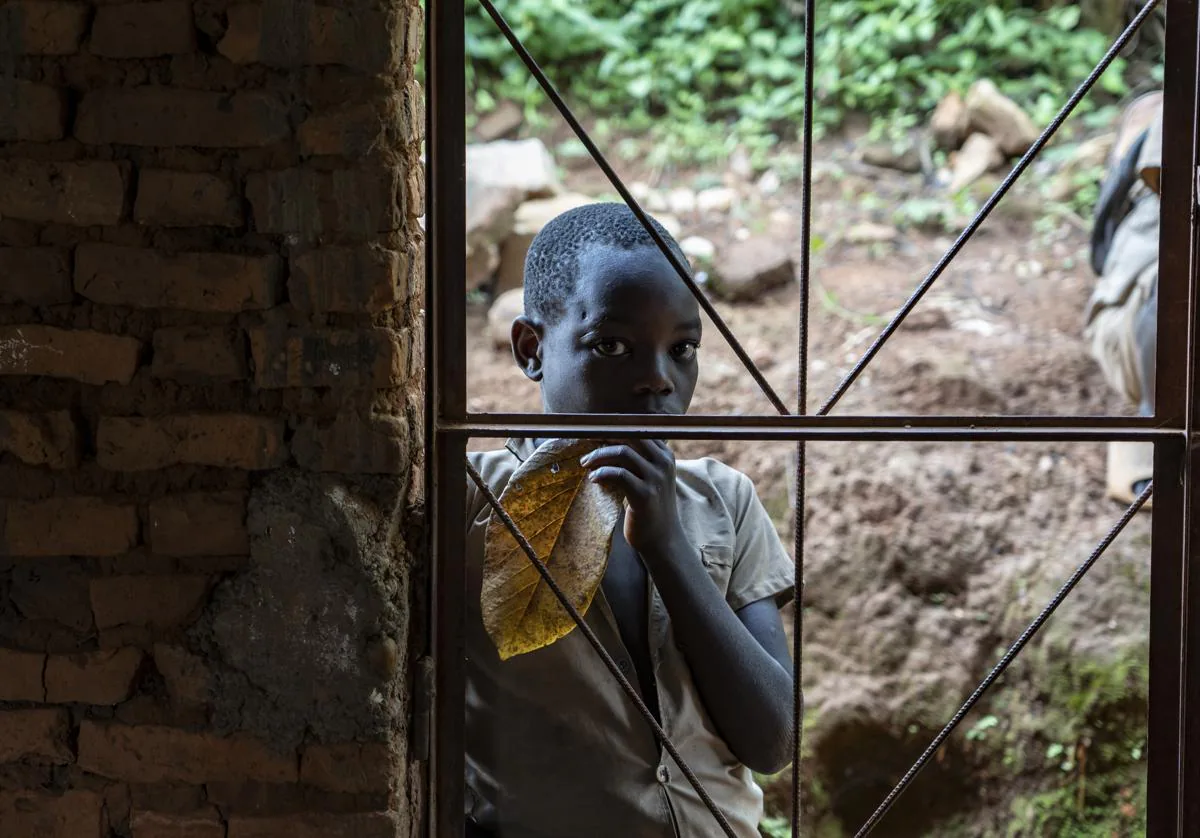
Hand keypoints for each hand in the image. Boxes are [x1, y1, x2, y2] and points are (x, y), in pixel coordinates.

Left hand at [579, 439, 685, 559]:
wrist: (662, 538)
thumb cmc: (650, 506)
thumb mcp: (650, 478)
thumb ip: (637, 460)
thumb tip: (604, 442)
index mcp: (665, 455)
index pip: (638, 430)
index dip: (615, 428)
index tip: (595, 431)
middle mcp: (664, 462)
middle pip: (631, 435)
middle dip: (604, 437)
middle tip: (587, 446)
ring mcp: (656, 478)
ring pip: (623, 451)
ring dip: (599, 455)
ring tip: (585, 463)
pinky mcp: (645, 495)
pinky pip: (619, 474)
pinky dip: (602, 472)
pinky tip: (593, 479)